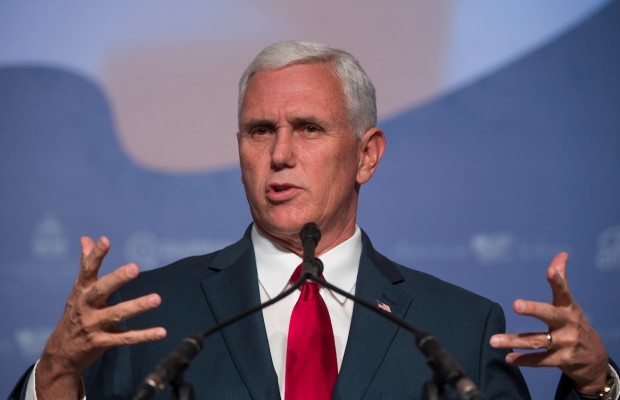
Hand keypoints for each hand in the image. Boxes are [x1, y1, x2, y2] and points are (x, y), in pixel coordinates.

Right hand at [35, 236, 166, 398]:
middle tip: (134, 268)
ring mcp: (93, 325)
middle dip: (117, 278)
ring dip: (137, 306)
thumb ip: (85, 264)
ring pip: (116, 314)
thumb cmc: (74, 316)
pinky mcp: (102, 343)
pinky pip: (125, 338)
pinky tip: (161, 332)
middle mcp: (86, 307)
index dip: (95, 255)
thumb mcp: (77, 291)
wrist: (60, 354)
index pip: (87, 270)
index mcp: (81, 292)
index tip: (105, 240)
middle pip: (101, 290)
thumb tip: (86, 239)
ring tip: (156, 299)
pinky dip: (144, 336)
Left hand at [490, 252, 608, 394]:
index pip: (564, 292)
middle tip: (515, 304)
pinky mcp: (562, 360)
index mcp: (569, 308)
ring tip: (493, 340)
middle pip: (549, 315)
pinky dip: (523, 360)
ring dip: (514, 341)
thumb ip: (562, 279)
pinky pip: (540, 360)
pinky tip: (508, 359)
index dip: (558, 281)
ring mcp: (566, 344)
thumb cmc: (575, 325)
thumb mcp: (570, 304)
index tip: (550, 270)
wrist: (595, 359)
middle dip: (533, 309)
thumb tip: (562, 254)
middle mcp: (568, 325)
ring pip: (537, 341)